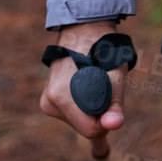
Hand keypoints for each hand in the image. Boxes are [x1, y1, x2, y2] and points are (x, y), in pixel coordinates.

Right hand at [38, 20, 128, 138]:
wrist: (85, 30)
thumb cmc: (102, 52)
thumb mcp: (114, 77)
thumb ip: (114, 105)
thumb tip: (113, 125)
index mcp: (61, 98)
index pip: (90, 129)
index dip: (106, 120)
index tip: (112, 103)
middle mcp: (49, 101)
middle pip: (83, 126)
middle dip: (97, 112)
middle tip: (102, 86)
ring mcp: (47, 99)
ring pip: (78, 119)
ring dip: (90, 106)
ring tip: (93, 81)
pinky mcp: (49, 97)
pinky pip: (72, 111)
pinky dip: (82, 103)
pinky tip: (85, 84)